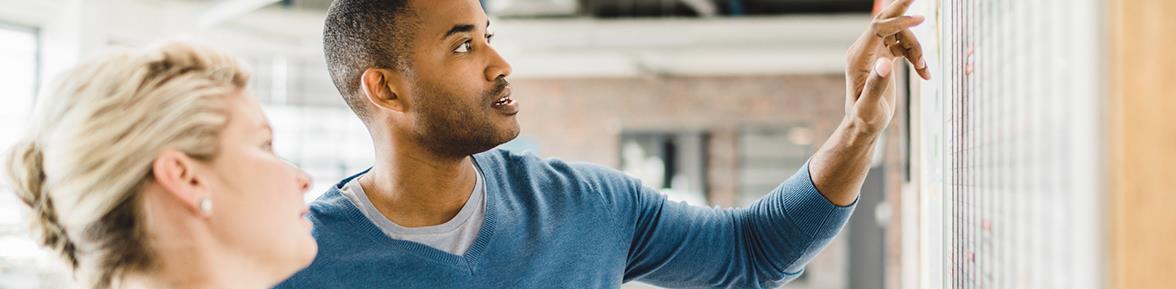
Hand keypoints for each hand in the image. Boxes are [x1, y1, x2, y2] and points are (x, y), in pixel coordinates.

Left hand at [844, 0, 928, 134]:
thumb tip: (885, 63)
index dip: (899, 21)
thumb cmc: (864, 120)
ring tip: (924, 70)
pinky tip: (925, 73)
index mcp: (857, 57)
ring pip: (900, 36)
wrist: (863, 126)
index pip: (878, 28)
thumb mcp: (869, 108)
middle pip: (884, 21)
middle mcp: (863, 51)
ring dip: (917, 48)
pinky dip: (916, 56)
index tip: (922, 20)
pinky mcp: (882, 58)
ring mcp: (873, 53)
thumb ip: (875, 86)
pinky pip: (903, 47)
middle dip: (902, 8)